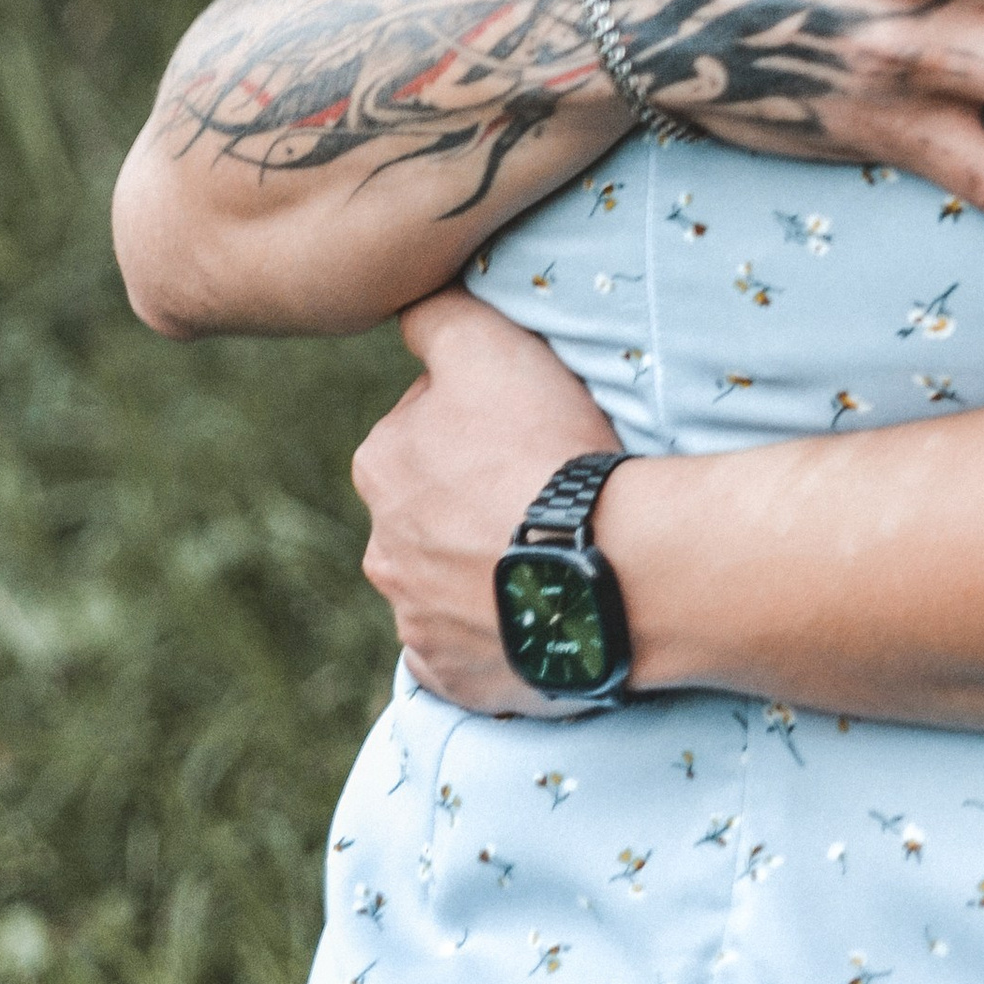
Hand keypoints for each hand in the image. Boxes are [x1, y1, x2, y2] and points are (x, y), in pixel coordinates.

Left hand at [354, 288, 622, 710]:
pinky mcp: (452, 677)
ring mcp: (415, 622)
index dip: (482, 421)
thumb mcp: (487, 343)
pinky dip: (496, 629)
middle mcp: (381, 550)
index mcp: (380, 465)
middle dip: (473, 499)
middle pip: (432, 508)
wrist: (603, 567)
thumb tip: (407, 307)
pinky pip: (468, 647)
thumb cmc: (543, 446)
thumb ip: (435, 315)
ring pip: (447, 580)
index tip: (529, 429)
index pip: (425, 426)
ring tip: (552, 550)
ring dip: (484, 565)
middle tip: (544, 489)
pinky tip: (538, 608)